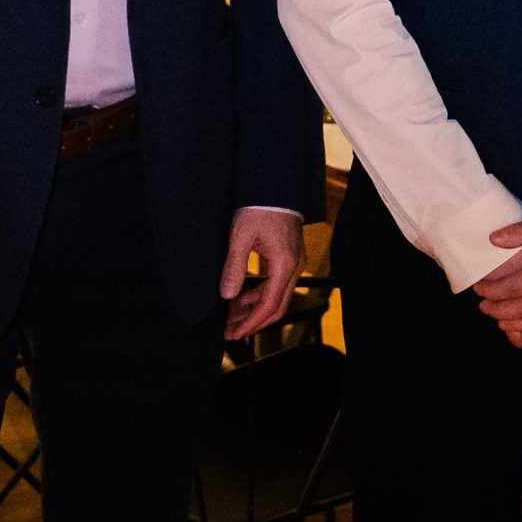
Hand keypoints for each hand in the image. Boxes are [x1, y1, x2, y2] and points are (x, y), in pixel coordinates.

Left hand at [218, 207, 308, 339]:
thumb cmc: (259, 208)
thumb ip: (235, 268)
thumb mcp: (241, 237)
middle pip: (277, 307)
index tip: (233, 334)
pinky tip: (243, 296)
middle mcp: (294, 267)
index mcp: (284, 265)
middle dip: (254, 322)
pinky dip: (261, 295)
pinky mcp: (290, 257)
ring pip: (278, 297)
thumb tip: (226, 296)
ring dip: (256, 309)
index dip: (251, 323)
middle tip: (231, 332)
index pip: (269, 306)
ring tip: (232, 315)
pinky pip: (278, 285)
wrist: (275, 187)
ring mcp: (294, 262)